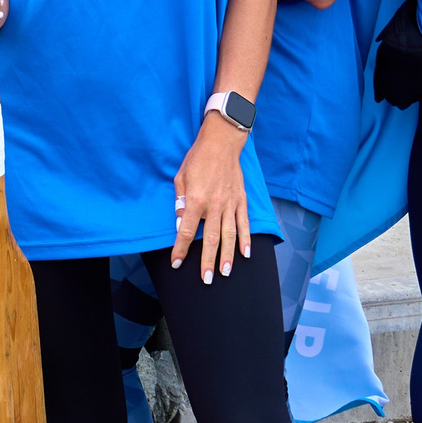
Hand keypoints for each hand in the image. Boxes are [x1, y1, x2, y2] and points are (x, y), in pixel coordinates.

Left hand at [170, 115, 251, 280]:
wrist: (221, 143)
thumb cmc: (197, 159)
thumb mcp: (180, 177)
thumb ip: (180, 201)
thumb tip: (180, 223)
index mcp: (196, 200)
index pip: (186, 230)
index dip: (180, 249)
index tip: (176, 263)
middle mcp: (214, 205)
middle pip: (211, 239)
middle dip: (208, 261)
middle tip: (206, 279)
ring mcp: (230, 203)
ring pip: (229, 235)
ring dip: (228, 256)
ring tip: (226, 273)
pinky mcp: (241, 200)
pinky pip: (243, 223)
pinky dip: (245, 239)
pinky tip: (245, 253)